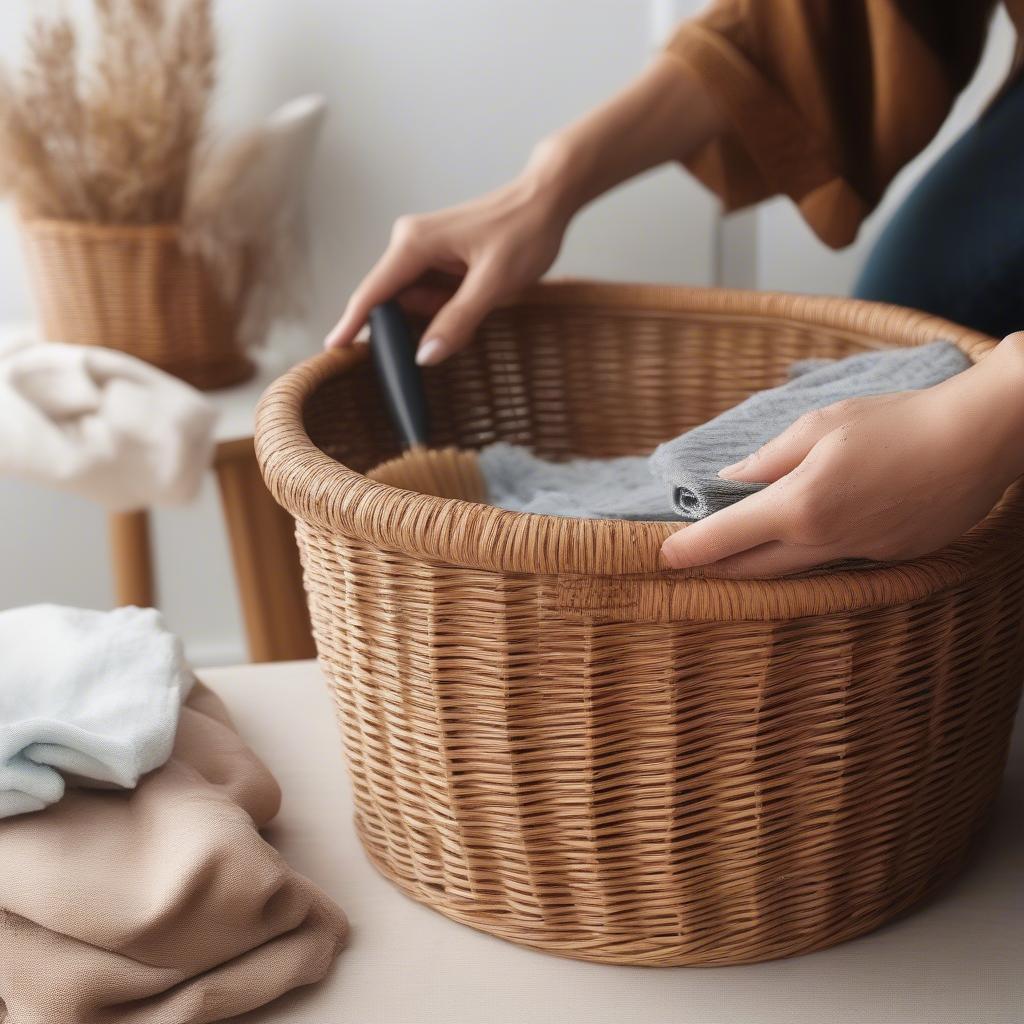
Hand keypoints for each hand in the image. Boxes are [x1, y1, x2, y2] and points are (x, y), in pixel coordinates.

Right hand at [324, 162, 571, 363]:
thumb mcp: (494, 283)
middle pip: (393, 301)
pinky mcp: (438, 255)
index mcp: (414, 244)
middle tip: (460, 325)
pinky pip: (431, 293)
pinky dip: (449, 306)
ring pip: (415, 300)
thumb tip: (424, 356)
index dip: (351, 323)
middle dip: (417, 324)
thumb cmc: (524, 231)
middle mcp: (410, 242)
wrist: (547, 198)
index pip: (372, 293)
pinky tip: (476, 297)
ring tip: (479, 300)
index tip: (331, 348)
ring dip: (439, 315)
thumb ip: (457, 321)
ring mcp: (423, 248)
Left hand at [660, 334, 1023, 577]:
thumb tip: (731, 478)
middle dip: (718, 569)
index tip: (663, 557)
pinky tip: (813, 537)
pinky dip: (814, 555)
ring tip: (740, 554)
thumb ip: (769, 459)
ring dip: (762, 566)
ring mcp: (861, 557)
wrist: (978, 440)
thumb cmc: (897, 421)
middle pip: (754, 570)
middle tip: (692, 564)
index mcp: (800, 504)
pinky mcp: (890, 561)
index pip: (727, 537)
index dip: (690, 549)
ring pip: (796, 572)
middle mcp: (825, 541)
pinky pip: (839, 565)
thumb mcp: (821, 426)